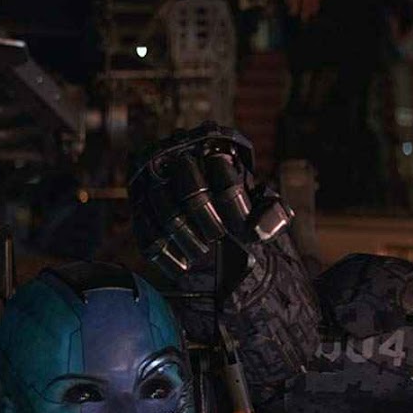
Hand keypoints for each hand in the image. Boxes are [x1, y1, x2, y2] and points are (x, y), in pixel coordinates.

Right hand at [130, 122, 294, 278]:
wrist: (214, 212)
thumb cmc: (240, 205)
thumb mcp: (262, 205)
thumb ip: (272, 214)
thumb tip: (259, 231)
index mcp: (215, 146)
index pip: (221, 170)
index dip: (233, 204)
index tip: (245, 231)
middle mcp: (181, 154)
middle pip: (189, 185)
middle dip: (204, 215)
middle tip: (217, 236)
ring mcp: (155, 177)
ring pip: (163, 204)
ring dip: (183, 234)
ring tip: (200, 252)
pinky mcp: (139, 203)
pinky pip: (144, 227)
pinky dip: (162, 250)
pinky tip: (181, 266)